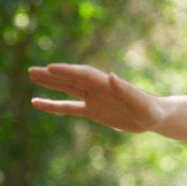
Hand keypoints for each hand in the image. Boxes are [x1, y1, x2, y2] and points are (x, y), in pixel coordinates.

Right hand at [29, 64, 162, 132]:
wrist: (154, 117)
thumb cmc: (150, 109)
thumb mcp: (141, 102)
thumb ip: (126, 90)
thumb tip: (111, 75)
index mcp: (108, 84)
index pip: (84, 75)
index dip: (68, 71)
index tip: (50, 68)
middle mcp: (98, 88)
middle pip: (72, 78)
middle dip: (53, 75)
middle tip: (32, 70)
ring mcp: (94, 98)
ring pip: (68, 88)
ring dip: (51, 83)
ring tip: (32, 75)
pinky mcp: (93, 111)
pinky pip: (69, 107)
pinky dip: (53, 105)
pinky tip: (36, 102)